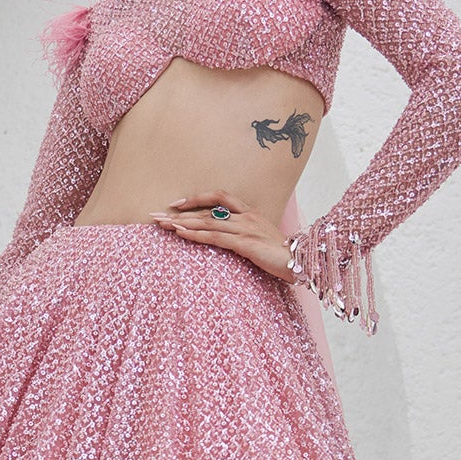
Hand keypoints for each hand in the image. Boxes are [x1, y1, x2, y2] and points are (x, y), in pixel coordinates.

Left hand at [150, 192, 296, 282]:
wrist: (305, 262)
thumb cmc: (285, 256)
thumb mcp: (263, 242)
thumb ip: (245, 238)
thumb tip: (228, 242)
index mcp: (251, 213)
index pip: (220, 196)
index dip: (197, 198)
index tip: (177, 204)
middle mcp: (246, 216)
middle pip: (207, 208)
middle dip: (179, 212)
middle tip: (155, 215)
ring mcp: (246, 228)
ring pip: (207, 221)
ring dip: (181, 223)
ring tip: (161, 225)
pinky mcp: (245, 243)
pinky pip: (215, 237)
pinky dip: (196, 235)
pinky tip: (180, 234)